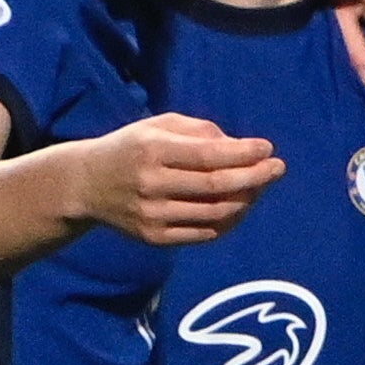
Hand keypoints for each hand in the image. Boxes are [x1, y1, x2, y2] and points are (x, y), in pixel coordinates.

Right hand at [76, 113, 283, 247]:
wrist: (86, 185)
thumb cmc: (132, 148)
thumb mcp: (158, 126)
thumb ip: (200, 131)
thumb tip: (242, 147)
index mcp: (152, 150)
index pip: (208, 155)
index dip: (243, 153)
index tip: (268, 148)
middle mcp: (151, 184)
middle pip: (217, 186)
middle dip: (255, 177)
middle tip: (278, 168)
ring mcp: (153, 215)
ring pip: (216, 213)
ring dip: (246, 200)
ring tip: (258, 187)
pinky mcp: (154, 237)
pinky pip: (204, 233)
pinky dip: (228, 221)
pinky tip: (238, 207)